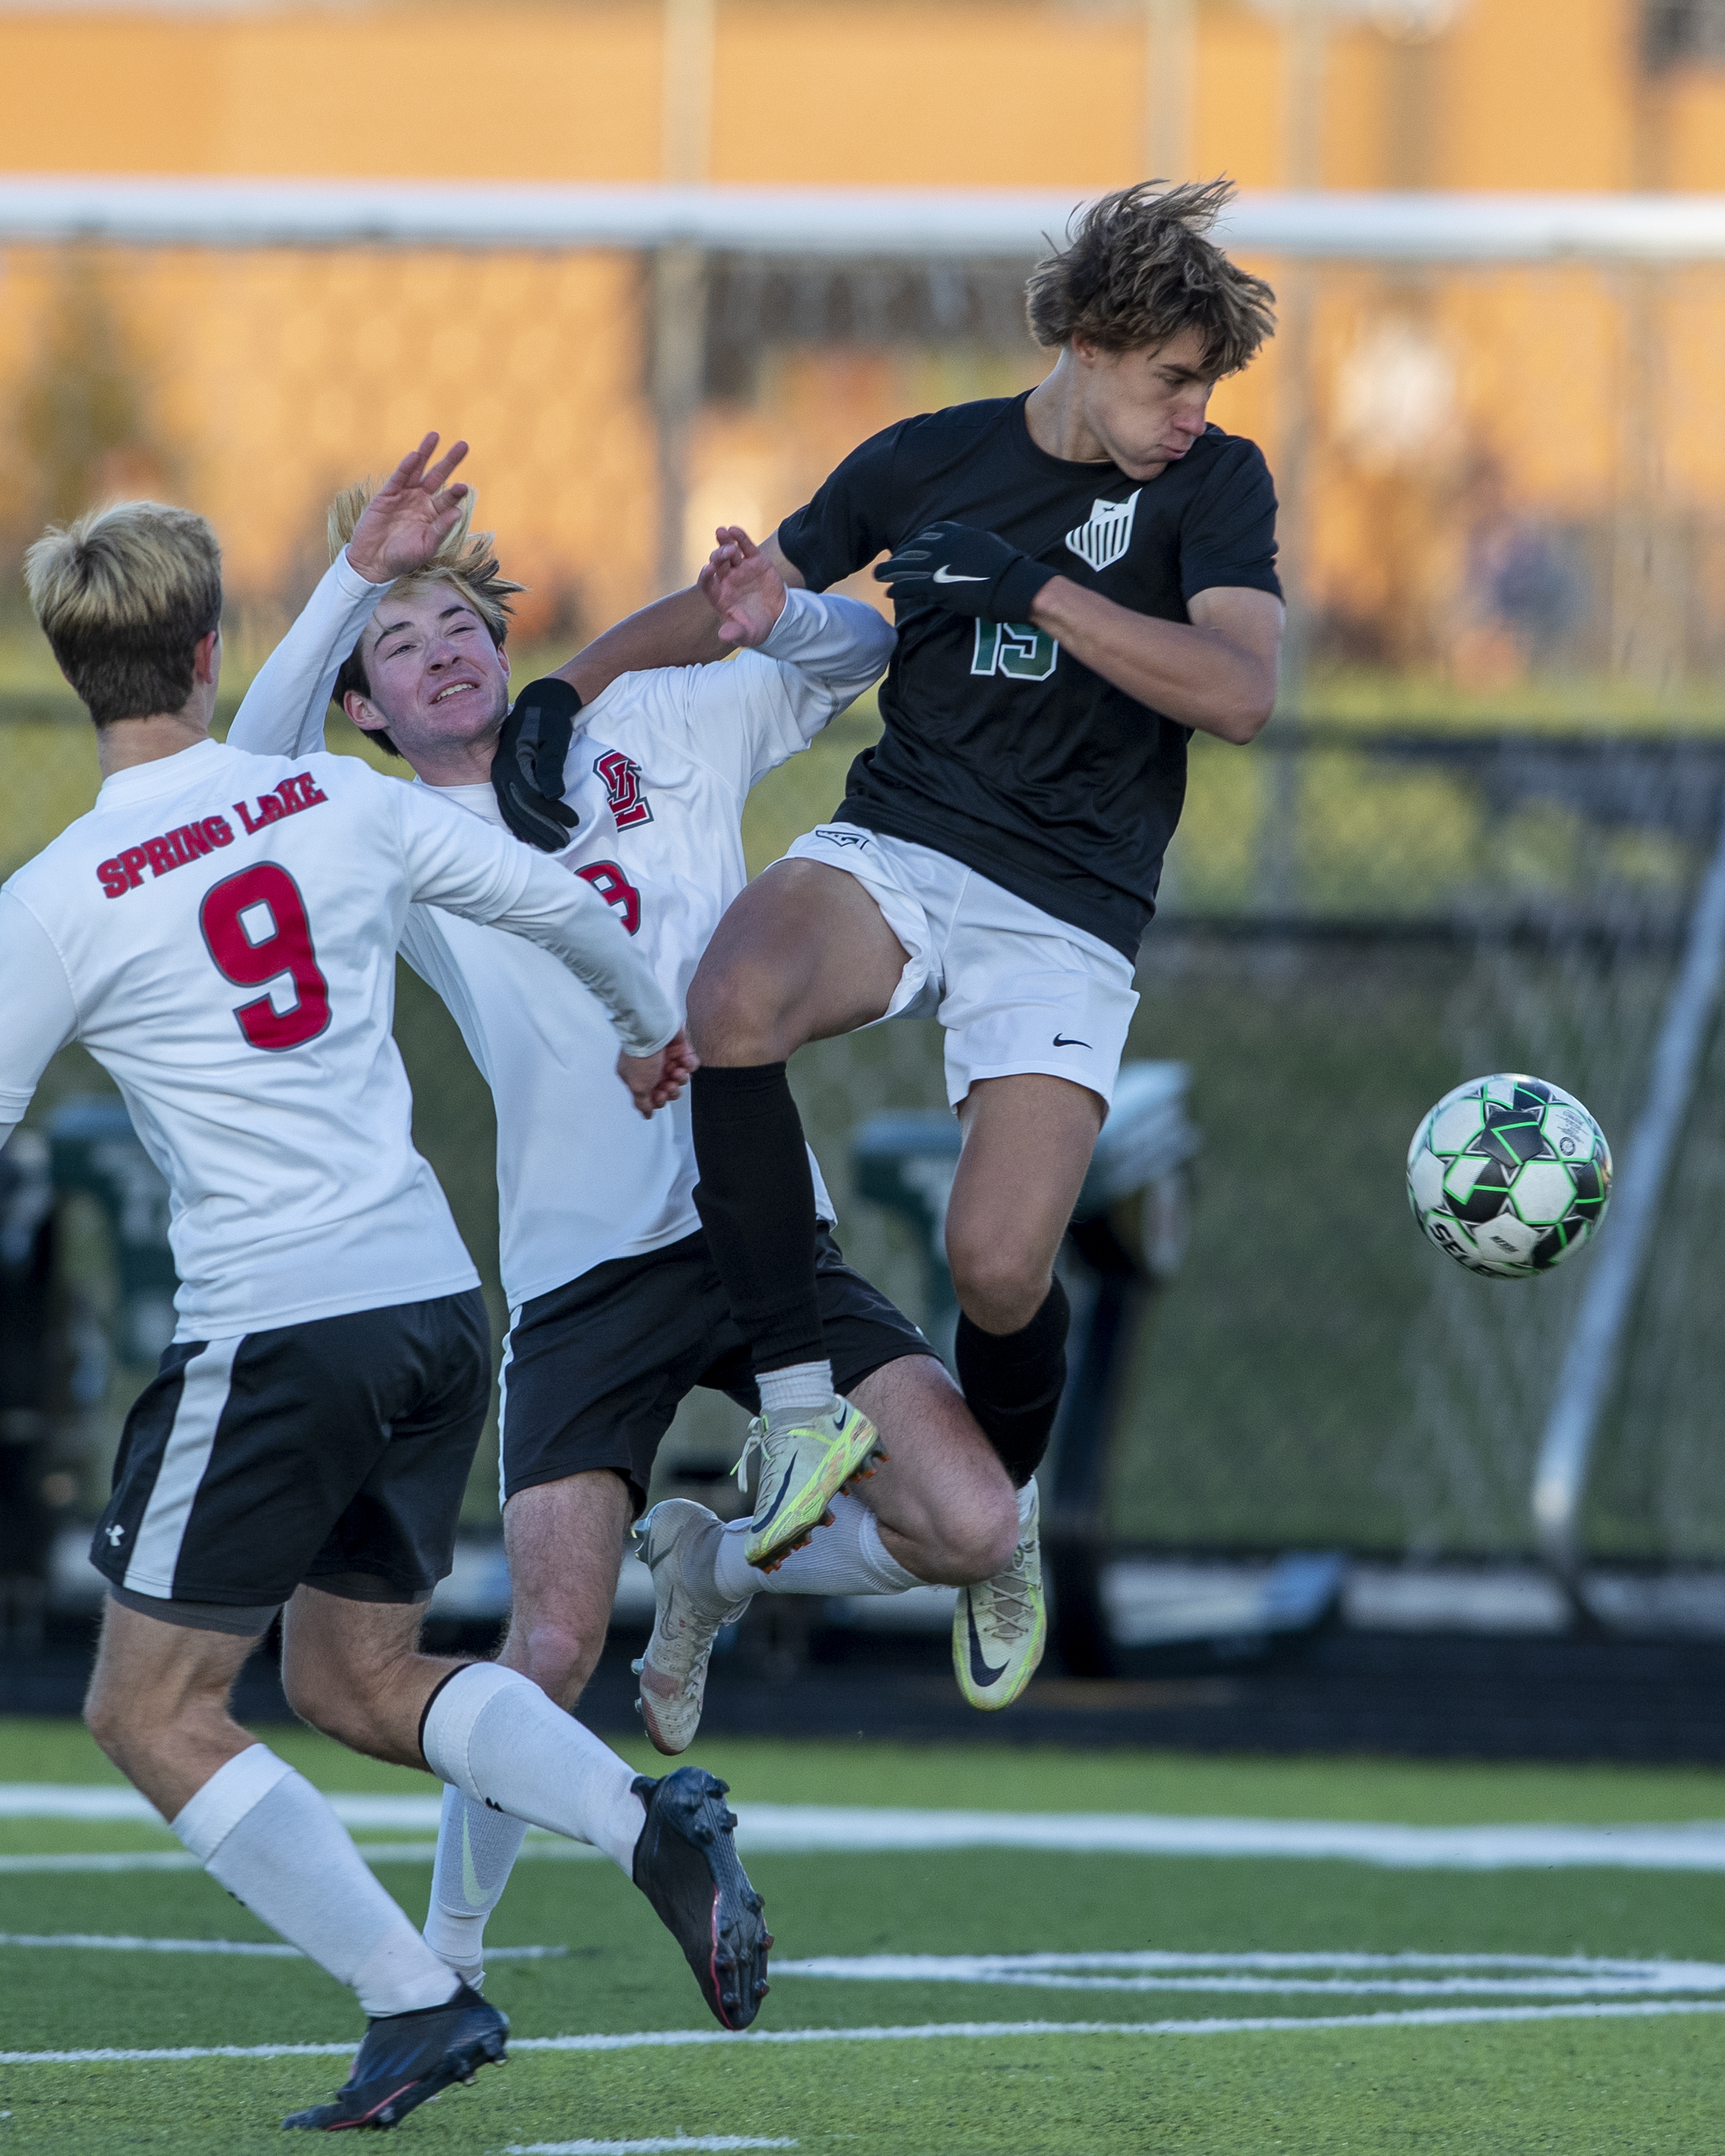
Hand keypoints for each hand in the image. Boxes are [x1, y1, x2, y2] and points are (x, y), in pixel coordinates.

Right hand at [345, 433, 471, 583]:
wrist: (374, 562)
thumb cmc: (403, 558)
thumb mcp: (426, 546)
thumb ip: (441, 529)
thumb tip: (459, 512)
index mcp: (433, 515)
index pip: (448, 499)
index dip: (456, 492)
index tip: (465, 487)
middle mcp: (420, 502)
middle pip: (438, 477)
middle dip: (449, 461)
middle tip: (463, 445)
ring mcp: (404, 496)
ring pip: (417, 470)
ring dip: (426, 453)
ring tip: (435, 436)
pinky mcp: (387, 495)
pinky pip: (398, 477)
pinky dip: (406, 466)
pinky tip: (415, 455)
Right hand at [493, 677, 581, 850]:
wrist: (538, 703)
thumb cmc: (550, 721)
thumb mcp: (556, 740)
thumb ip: (552, 766)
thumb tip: (553, 795)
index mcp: (513, 763)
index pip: (532, 798)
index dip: (552, 814)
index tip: (573, 822)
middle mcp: (501, 772)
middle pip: (520, 809)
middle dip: (541, 829)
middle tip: (562, 844)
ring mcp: (500, 775)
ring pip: (512, 810)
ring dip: (530, 830)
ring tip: (549, 845)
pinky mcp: (504, 777)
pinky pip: (508, 805)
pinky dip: (518, 822)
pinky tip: (527, 835)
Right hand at [617, 1028, 698, 1116]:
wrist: (653, 1030)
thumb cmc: (641, 1055)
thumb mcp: (637, 1086)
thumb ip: (642, 1103)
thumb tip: (646, 1115)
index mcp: (636, 1077)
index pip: (651, 1096)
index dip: (659, 1099)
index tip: (660, 1096)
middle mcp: (651, 1068)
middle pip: (667, 1088)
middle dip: (671, 1090)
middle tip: (669, 1084)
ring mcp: (666, 1058)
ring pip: (680, 1077)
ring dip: (681, 1077)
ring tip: (677, 1071)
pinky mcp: (679, 1048)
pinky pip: (690, 1062)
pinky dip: (690, 1064)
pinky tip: (684, 1061)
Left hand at [697, 527, 785, 648]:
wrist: (778, 619)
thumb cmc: (757, 628)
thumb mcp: (747, 635)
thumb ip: (735, 633)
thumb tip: (723, 635)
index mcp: (720, 596)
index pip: (706, 583)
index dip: (705, 576)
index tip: (708, 569)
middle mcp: (727, 580)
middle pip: (717, 564)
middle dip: (718, 557)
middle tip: (723, 554)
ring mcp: (741, 569)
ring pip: (729, 552)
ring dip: (725, 543)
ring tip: (723, 533)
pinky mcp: (756, 561)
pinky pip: (746, 547)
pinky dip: (740, 538)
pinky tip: (734, 530)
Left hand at [875, 520, 1054, 623]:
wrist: (1013, 584)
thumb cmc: (1009, 568)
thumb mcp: (990, 546)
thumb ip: (974, 545)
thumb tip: (971, 548)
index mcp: (959, 533)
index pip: (930, 533)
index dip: (916, 542)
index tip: (908, 548)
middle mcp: (945, 545)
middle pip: (914, 548)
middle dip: (899, 555)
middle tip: (887, 562)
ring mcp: (939, 564)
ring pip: (907, 565)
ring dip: (890, 570)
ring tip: (878, 575)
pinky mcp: (937, 584)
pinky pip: (911, 585)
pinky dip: (898, 588)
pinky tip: (889, 592)